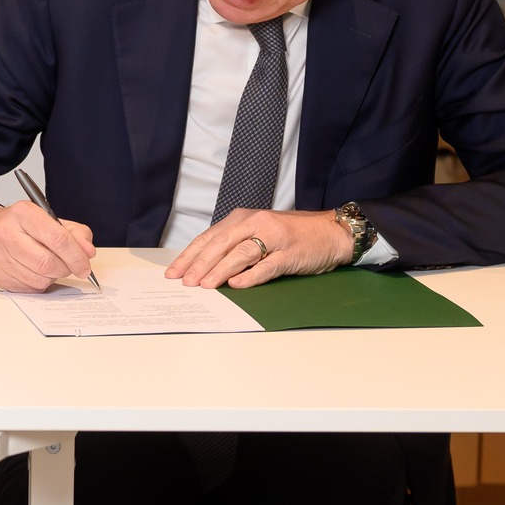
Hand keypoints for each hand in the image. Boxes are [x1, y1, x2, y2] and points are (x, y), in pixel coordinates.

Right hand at [0, 201, 96, 292]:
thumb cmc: (17, 226)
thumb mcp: (48, 220)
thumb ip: (74, 233)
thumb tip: (87, 252)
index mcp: (24, 213)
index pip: (58, 238)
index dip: (76, 256)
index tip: (85, 265)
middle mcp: (7, 233)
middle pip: (49, 262)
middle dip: (65, 268)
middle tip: (69, 266)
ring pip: (40, 278)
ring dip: (52, 277)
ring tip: (48, 266)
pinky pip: (29, 288)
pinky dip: (38, 283)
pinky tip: (33, 271)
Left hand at [166, 209, 354, 288]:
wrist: (331, 232)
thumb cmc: (291, 235)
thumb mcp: (258, 232)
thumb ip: (234, 245)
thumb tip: (204, 266)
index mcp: (243, 219)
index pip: (209, 237)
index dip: (189, 255)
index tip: (173, 272)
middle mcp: (255, 223)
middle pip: (221, 244)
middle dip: (199, 264)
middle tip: (184, 282)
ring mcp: (274, 238)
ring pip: (241, 253)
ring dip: (220, 270)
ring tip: (205, 285)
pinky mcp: (290, 253)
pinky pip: (267, 266)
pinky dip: (251, 276)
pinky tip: (237, 285)